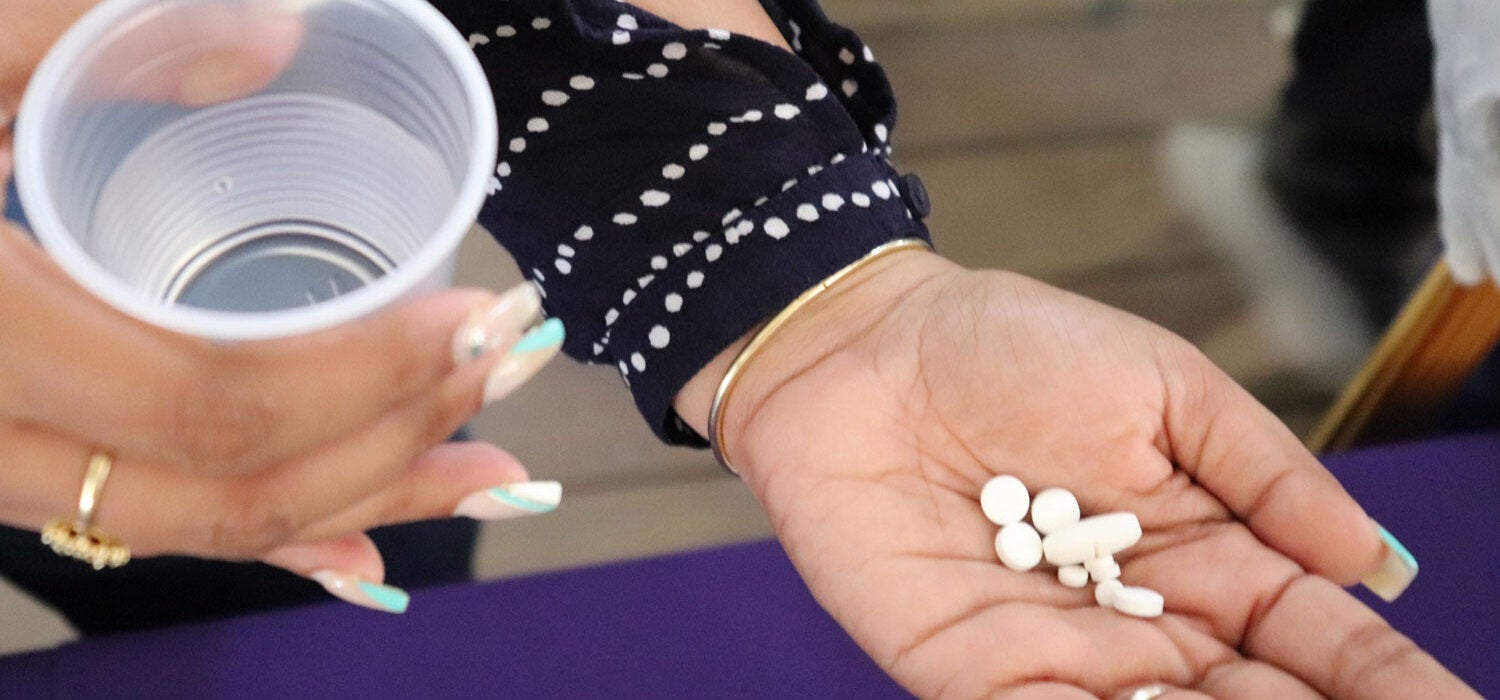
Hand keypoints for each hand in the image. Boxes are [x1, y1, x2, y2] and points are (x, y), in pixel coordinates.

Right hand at [0, 1, 559, 610]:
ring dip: (361, 501)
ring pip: (199, 523)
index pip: (208, 400)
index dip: (362, 379)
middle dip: (394, 445)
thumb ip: (68, 27)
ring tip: (488, 473)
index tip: (478, 320)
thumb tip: (278, 28)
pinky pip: (152, 517)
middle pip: (229, 489)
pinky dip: (274, 533)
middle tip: (511, 379)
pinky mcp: (7, 455)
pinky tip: (364, 544)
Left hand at [684, 251, 1475, 696]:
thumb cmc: (1011, 348)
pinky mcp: (964, 671)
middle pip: (1246, 699)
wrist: (865, 345)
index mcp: (1199, 552)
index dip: (1381, 677)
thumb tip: (1376, 565)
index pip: (1309, 637)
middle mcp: (1137, 621)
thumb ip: (1266, 472)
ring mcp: (1052, 653)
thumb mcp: (1165, 388)